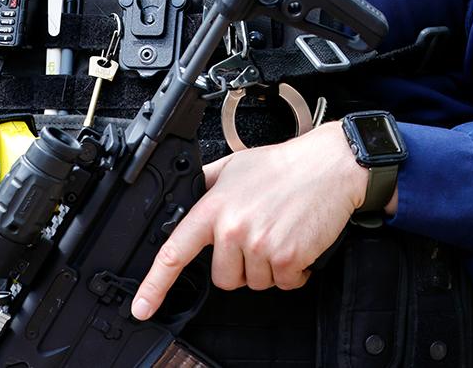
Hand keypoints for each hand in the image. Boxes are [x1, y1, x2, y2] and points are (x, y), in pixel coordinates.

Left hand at [131, 121, 389, 320]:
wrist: (330, 165)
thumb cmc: (284, 165)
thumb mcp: (233, 167)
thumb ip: (206, 185)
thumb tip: (187, 197)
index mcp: (214, 207)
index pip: (175, 251)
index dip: (155, 284)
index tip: (142, 306)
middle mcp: (234, 228)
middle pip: (224, 279)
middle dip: (241, 266)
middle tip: (259, 237)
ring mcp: (261, 244)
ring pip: (256, 282)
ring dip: (270, 267)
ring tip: (281, 234)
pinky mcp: (289, 257)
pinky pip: (285, 283)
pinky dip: (294, 271)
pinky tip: (298, 244)